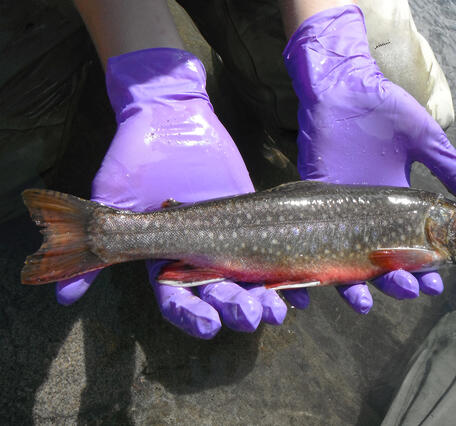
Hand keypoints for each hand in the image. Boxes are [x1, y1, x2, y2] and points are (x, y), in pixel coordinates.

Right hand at [56, 48, 286, 337]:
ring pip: (248, 279)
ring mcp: (228, 237)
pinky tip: (305, 285)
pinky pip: (272, 249)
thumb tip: (63, 298)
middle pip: (219, 295)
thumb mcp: (111, 199)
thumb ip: (98, 247)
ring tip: (279, 308)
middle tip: (253, 315)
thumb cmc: (133, 157)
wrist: (168, 118)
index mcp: (166, 257)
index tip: (209, 326)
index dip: (192, 316)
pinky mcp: (252, 217)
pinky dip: (289, 271)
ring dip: (265, 298)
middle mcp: (198, 254)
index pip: (177, 299)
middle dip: (236, 308)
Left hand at [282, 5, 455, 311]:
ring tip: (363, 300)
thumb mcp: (424, 142)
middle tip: (406, 292)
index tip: (434, 284)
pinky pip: (310, 236)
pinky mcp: (313, 198)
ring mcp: (338, 207)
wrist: (344, 88)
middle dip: (393, 281)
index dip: (423, 267)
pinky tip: (316, 287)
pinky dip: (312, 264)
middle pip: (378, 258)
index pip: (411, 245)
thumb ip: (448, 168)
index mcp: (394, 201)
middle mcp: (365, 211)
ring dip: (355, 283)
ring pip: (344, 257)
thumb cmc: (385, 110)